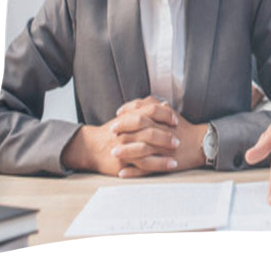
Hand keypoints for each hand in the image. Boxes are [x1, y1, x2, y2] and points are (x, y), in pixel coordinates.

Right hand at [62, 96, 179, 176]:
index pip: (151, 111)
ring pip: (147, 150)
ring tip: (176, 157)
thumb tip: (165, 105)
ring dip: (164, 155)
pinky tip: (169, 166)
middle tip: (178, 141)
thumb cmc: (113, 131)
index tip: (176, 120)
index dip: (165, 115)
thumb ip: (146, 109)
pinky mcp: (123, 163)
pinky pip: (143, 166)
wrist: (91, 147)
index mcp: (130, 118)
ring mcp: (124, 148)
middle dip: (166, 137)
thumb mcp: (128, 116)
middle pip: (150, 132)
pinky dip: (157, 166)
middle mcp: (126, 132)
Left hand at [112, 98, 207, 174]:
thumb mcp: (170, 113)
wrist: (200, 144)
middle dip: (123, 131)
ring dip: (126, 151)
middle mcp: (161, 133)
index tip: (118, 115)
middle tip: (111, 132)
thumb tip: (139, 103)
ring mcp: (162, 150)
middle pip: (138, 130)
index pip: (142, 114)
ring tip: (113, 152)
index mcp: (162, 120)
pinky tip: (122, 172)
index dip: (127, 114)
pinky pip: (146, 169)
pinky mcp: (164, 164)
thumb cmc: (184, 129)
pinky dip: (133, 171)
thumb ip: (155, 106)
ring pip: (141, 150)